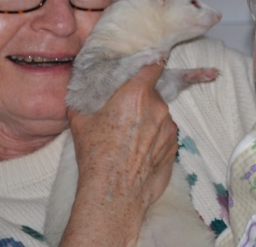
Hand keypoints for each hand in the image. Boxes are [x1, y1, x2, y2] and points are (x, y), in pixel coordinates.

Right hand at [61, 60, 177, 246]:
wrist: (113, 193)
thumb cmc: (96, 155)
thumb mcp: (80, 120)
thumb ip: (85, 98)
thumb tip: (80, 86)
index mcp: (136, 93)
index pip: (153, 65)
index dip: (151, 62)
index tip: (149, 62)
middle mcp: (158, 107)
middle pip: (152, 93)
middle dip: (140, 100)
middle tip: (123, 114)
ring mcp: (169, 127)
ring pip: (160, 115)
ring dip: (149, 120)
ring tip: (129, 138)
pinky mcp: (175, 146)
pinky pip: (165, 134)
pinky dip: (155, 138)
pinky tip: (139, 151)